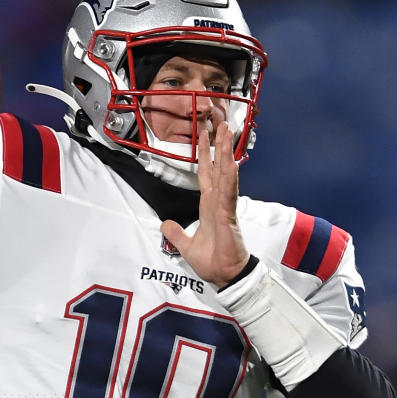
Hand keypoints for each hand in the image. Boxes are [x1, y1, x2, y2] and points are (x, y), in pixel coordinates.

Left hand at [161, 122, 249, 287]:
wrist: (225, 276)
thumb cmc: (213, 261)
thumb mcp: (186, 245)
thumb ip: (176, 233)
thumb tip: (165, 224)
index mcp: (208, 205)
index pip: (207, 173)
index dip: (205, 153)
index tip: (204, 135)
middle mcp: (218, 201)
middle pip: (219, 166)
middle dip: (218, 143)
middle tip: (220, 121)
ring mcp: (225, 206)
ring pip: (226, 173)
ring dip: (226, 151)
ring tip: (227, 131)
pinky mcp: (228, 215)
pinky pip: (229, 192)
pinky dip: (230, 177)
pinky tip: (231, 162)